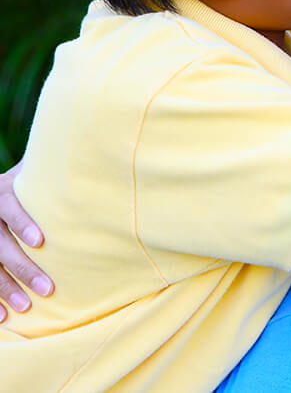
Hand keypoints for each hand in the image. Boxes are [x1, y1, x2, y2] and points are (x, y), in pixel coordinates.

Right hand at [0, 162, 52, 320]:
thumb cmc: (31, 180)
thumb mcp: (37, 171)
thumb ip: (56, 171)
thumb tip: (95, 158)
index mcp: (2, 191)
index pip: (9, 207)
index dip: (23, 223)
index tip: (41, 241)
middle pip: (0, 243)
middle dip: (23, 268)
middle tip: (48, 288)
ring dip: (5, 288)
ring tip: (25, 308)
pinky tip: (2, 318)